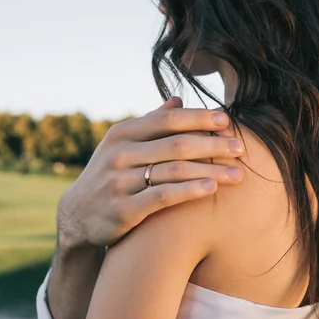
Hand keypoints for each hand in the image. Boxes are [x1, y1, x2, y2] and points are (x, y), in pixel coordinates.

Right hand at [57, 97, 243, 249]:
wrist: (76, 218)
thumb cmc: (108, 178)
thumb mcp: (121, 147)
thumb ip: (149, 125)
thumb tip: (178, 100)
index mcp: (122, 134)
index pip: (167, 120)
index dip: (199, 118)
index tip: (227, 121)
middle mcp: (120, 155)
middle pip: (176, 144)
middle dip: (213, 145)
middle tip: (241, 148)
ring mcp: (120, 182)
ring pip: (174, 170)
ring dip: (211, 170)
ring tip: (238, 174)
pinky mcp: (124, 210)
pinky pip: (164, 196)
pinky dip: (190, 190)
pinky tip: (212, 188)